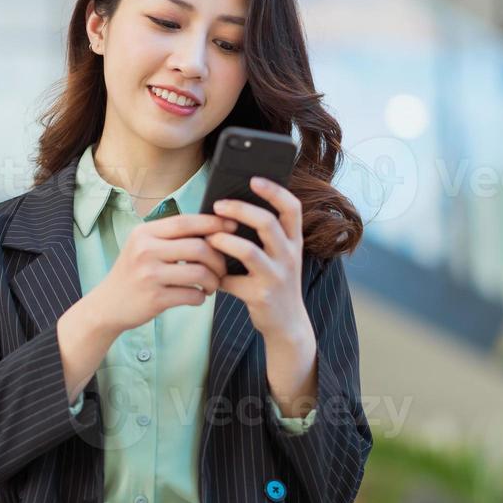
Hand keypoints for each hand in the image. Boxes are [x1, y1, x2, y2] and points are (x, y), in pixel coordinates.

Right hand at [86, 213, 235, 335]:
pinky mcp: (154, 299)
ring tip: (211, 285)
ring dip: (213, 280)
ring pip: (199, 272)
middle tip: (222, 268)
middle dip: (218, 258)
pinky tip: (198, 296)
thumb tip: (212, 228)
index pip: (186, 221)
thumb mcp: (143, 247)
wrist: (107, 305)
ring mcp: (149, 275)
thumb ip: (171, 237)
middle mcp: (145, 250)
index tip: (232, 226)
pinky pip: (192, 295)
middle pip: (198, 247)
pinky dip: (201, 297)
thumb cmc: (133, 273)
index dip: (213, 223)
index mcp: (145, 233)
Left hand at [203, 177, 310, 340]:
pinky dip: (218, 276)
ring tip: (209, 239)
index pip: (291, 208)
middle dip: (240, 210)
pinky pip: (233, 281)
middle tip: (218, 206)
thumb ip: (263, 235)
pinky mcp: (261, 296)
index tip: (254, 179)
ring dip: (223, 242)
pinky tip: (211, 276)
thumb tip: (226, 209)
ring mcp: (276, 276)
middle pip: (267, 223)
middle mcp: (289, 256)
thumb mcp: (278, 256)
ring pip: (249, 251)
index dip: (274, 191)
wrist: (287, 323)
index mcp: (293, 241)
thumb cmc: (274, 281)